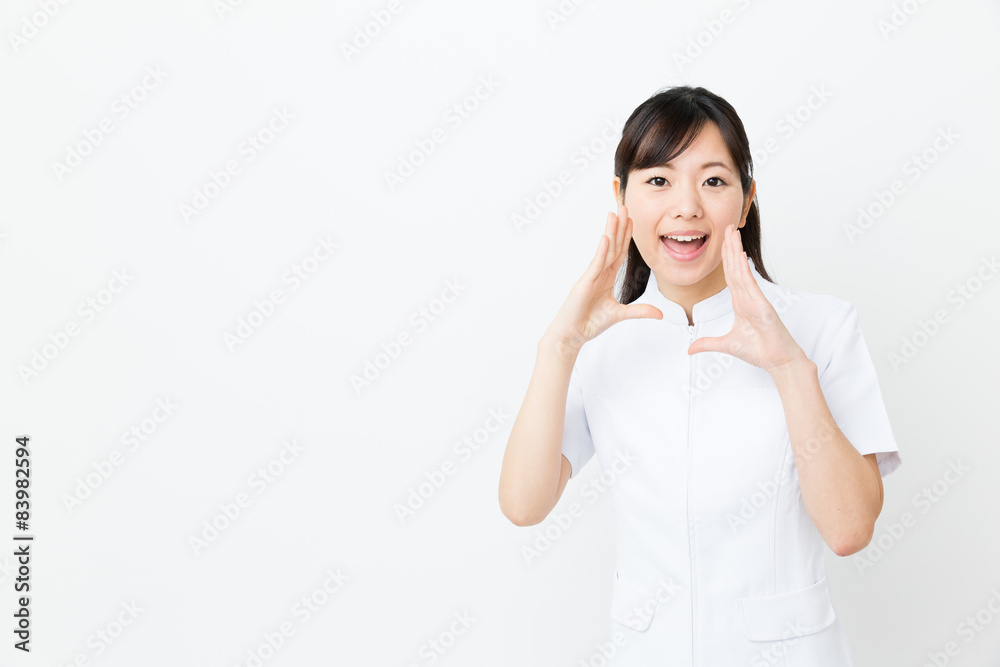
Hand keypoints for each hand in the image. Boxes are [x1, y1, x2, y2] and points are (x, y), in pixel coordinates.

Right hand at [547, 203, 662, 353]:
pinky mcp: (585, 282)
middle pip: (613, 245)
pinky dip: (602, 250)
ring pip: (605, 249)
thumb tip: (660, 313)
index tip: (632, 220)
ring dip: (611, 231)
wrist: (572, 334)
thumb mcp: (620, 315)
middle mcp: (599, 273)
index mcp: (607, 277)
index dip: (626, 236)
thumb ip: (640, 311)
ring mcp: (591, 275)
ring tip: (615, 213)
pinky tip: (607, 237)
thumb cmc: (589, 323)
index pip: (619, 252)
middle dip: (619, 226)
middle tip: (624, 206)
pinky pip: (596, 263)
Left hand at [687, 225, 804, 373]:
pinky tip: (740, 255)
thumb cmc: (759, 351)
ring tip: (732, 232)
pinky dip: (744, 270)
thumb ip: (707, 344)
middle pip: (736, 268)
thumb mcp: (726, 345)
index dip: (725, 258)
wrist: (778, 361)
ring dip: (736, 251)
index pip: (730, 276)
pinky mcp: (763, 306)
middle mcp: (748, 298)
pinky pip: (751, 285)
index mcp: (741, 303)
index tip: (721, 241)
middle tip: (727, 226)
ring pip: (742, 271)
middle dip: (730, 247)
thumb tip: (690, 348)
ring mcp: (756, 300)